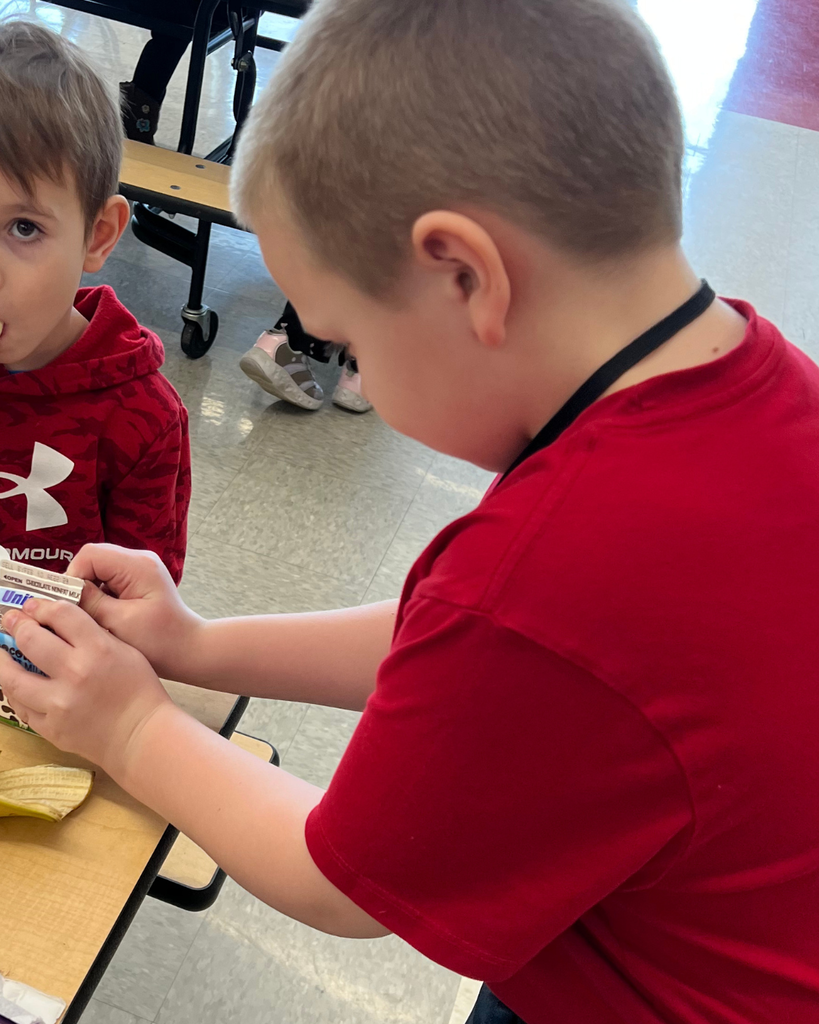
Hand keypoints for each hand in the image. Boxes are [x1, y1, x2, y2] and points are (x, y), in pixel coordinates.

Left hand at [0, 599, 172, 776]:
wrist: (142, 735)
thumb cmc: (139, 691)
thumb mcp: (126, 651)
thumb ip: (93, 634)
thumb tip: (59, 621)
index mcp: (98, 649)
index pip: (60, 614)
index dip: (42, 606)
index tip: (33, 606)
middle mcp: (75, 673)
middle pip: (30, 639)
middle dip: (16, 625)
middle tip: (11, 621)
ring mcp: (59, 703)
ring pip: (11, 676)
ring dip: (2, 660)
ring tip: (1, 652)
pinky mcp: (51, 727)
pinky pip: (20, 706)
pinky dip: (15, 692)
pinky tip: (16, 683)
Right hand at [67, 544, 202, 680]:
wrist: (187, 650)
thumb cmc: (161, 642)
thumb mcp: (119, 623)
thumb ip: (90, 603)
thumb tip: (61, 592)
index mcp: (138, 566)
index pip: (90, 555)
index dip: (73, 577)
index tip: (69, 604)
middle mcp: (139, 560)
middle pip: (92, 559)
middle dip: (79, 585)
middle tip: (79, 613)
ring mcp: (138, 568)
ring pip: (97, 570)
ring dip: (89, 592)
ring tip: (95, 617)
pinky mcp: (136, 580)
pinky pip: (106, 580)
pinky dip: (99, 596)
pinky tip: (105, 616)